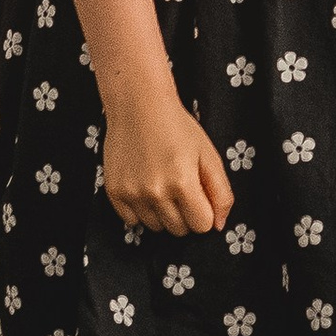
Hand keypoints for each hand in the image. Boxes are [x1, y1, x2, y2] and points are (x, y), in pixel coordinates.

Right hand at [102, 95, 234, 236]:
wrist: (138, 104)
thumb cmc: (177, 126)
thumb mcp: (209, 154)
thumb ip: (221, 193)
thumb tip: (218, 225)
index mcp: (183, 182)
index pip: (201, 225)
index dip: (204, 212)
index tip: (199, 196)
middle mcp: (155, 191)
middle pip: (178, 230)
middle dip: (185, 214)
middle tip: (181, 187)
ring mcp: (132, 193)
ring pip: (155, 227)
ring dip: (162, 213)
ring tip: (162, 184)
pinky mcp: (114, 192)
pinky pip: (132, 221)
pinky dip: (141, 211)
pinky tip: (145, 187)